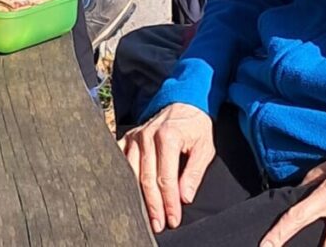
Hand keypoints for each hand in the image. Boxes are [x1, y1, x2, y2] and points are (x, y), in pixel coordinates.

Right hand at [119, 103, 215, 233]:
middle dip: (153, 204)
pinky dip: (122, 175)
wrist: (184, 102)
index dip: (169, 202)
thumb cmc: (196, 127)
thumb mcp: (205, 148)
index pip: (166, 178)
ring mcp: (135, 135)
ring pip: (132, 171)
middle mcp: (147, 136)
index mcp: (167, 137)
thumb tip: (184, 197)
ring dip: (138, 195)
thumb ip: (194, 173)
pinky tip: (126, 190)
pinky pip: (121, 158)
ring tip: (146, 214)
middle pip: (147, 178)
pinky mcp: (128, 136)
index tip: (173, 219)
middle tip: (159, 224)